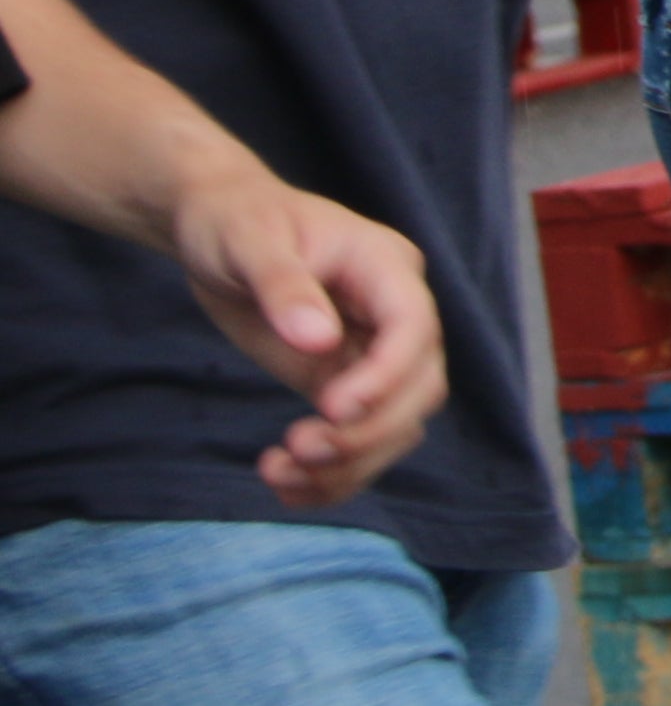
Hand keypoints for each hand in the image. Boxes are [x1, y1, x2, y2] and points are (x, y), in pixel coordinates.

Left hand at [169, 168, 443, 507]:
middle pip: (419, 387)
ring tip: (281, 473)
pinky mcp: (343, 381)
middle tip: (300, 449)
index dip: (385, 376)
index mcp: (385, 268)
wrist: (216, 228)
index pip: (414, 329)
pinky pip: (359, 437)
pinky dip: (333, 473)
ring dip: (351, 462)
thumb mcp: (250, 241)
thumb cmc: (235, 221)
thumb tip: (320, 342)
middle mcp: (394, 313)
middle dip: (368, 431)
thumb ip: (285, 287)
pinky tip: (286, 485)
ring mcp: (372, 352)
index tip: (331, 409)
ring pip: (398, 424)